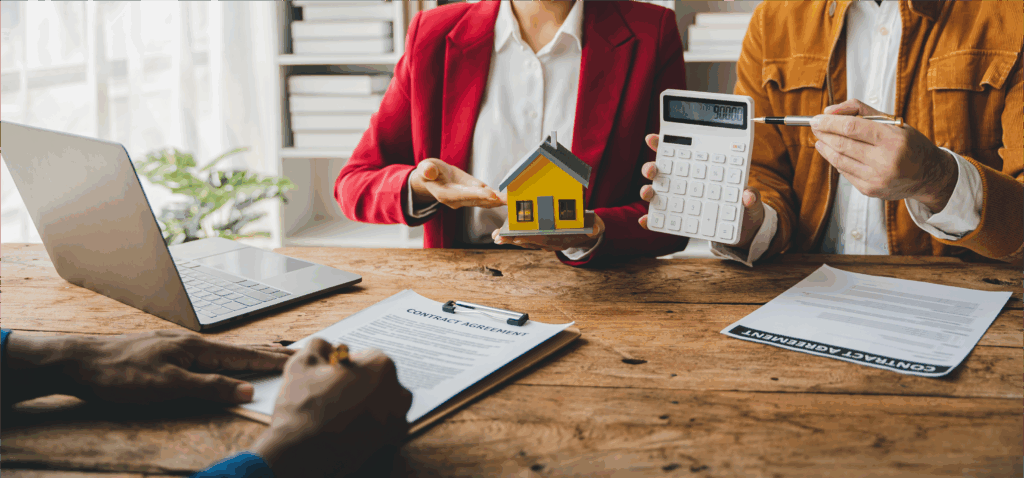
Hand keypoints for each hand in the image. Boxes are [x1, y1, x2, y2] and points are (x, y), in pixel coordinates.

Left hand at [3, 330, 293, 404]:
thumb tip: (245, 389)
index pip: (243, 355)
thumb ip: (209, 387)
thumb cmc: (119, 374)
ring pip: (222, 353)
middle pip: (237, 349)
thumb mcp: (168, 386)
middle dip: (265, 352)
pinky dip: (225, 359)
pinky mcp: (163, 356)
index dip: (270, 360)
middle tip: (291, 352)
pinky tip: (222, 362)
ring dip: (247, 354)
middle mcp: (190, 345)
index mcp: (196, 349)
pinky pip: (205, 357)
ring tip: (266, 354)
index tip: (295, 360)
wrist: (77, 362)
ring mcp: (176, 348)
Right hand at [250, 339, 411, 477]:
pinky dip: (372, 428)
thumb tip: (326, 346)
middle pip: (380, 382)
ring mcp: (398, 419)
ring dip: (369, 407)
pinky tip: (350, 431)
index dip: (348, 368)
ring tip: (342, 417)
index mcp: (381, 366)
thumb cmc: (304, 406)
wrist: (303, 453)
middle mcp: (397, 391)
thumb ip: (319, 346)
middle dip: (362, 387)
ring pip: (384, 406)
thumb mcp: (303, 363)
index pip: (367, 359)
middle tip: (336, 399)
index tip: (335, 379)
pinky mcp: (393, 443)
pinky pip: (385, 429)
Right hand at [409, 158, 505, 209]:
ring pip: (485, 201)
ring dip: (499, 201)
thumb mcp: (426, 167)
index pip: (463, 195)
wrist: (433, 178)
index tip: (491, 194)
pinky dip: (498, 197)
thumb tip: (428, 171)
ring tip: (513, 199)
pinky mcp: (474, 196)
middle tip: (508, 199)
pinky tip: (510, 197)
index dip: (477, 194)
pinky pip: (487, 198)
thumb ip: (427, 170)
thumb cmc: (429, 171)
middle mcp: (458, 201)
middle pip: (478, 200)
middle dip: (493, 199)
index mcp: (445, 195)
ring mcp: (467, 200)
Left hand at [491, 212, 604, 251]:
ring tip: (495, 237)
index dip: (531, 238)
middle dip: (513, 240)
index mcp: (561, 239)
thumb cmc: (588, 226)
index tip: (519, 237)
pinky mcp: (540, 240)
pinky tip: (502, 235)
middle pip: (530, 241)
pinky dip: (514, 237)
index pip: (545, 238)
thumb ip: (595, 228)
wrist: (587, 233)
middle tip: (498, 238)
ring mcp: (545, 242)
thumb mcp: (594, 226)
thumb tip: (596, 229)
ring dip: (510, 240)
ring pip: (525, 242)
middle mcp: (551, 243)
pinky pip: (525, 240)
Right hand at [636, 134, 765, 250]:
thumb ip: (750, 196)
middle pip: (661, 171)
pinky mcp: (676, 220)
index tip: (652, 138)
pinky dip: (650, 220)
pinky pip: (659, 219)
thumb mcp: (750, 200)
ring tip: (648, 192)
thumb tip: (747, 195)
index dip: (662, 143)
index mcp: (699, 170)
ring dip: (647, 191)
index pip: (678, 152)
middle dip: (651, 167)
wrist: (742, 232)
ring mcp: (678, 202)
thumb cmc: (743, 209)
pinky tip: (646, 220)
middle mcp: (684, 183)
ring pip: (656, 193)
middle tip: (652, 169)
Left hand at [810, 99, 957, 211]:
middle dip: (824, 133)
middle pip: (843, 144)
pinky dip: (836, 160)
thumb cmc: (909, 144)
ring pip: (839, 160)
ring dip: (825, 147)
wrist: (929, 175)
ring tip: (820, 138)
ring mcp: (877, 178)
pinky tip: (833, 152)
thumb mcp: (892, 122)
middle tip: (815, 126)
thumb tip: (829, 110)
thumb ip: (861, 110)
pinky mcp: (870, 190)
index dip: (830, 122)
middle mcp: (886, 161)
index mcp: (894, 140)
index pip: (852, 127)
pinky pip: (845, 172)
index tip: (817, 118)